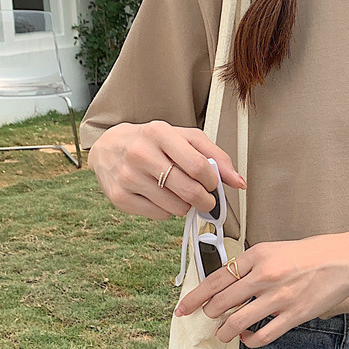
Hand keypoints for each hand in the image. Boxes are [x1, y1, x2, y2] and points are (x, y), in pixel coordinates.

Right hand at [87, 120, 246, 218]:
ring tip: (179, 193)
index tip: (212, 183)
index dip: (213, 181)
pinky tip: (161, 196)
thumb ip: (216, 156)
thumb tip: (239, 182)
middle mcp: (140, 153)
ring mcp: (128, 176)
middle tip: (205, 199)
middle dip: (205, 200)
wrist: (109, 146)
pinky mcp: (120, 197)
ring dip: (186, 205)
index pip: (199, 167)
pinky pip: (160, 215)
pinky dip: (167, 210)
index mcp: (159, 133)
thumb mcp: (185, 138)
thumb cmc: (154, 142)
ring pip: (176, 207)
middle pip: (189, 191)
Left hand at [173, 231, 348, 345]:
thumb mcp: (276, 248)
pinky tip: (247, 336)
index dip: (194, 297)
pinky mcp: (294, 314)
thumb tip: (230, 283)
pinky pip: (262, 335)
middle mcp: (264, 275)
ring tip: (223, 333)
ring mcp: (279, 297)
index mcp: (257, 255)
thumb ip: (253, 264)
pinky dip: (248, 340)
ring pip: (236, 321)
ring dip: (224, 331)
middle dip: (209, 314)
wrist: (347, 258)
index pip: (215, 279)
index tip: (183, 308)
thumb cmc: (314, 252)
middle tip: (207, 318)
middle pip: (220, 302)